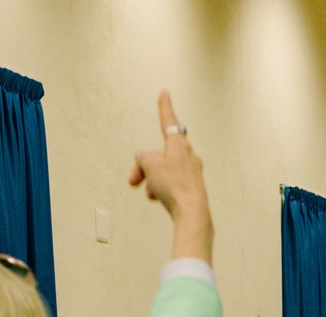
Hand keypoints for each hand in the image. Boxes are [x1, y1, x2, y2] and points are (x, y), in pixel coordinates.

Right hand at [128, 93, 211, 259]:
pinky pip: (170, 185)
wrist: (192, 213)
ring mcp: (192, 173)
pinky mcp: (192, 188)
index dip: (164, 108)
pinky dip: (160, 190)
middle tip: (134, 179)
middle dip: (145, 166)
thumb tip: (144, 161)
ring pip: (163, 172)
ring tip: (150, 192)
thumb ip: (143, 157)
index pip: (169, 121)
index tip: (165, 94)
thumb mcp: (149, 164)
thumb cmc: (175, 186)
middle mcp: (189, 156)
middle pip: (159, 155)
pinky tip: (158, 199)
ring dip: (152, 180)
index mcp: (179, 144)